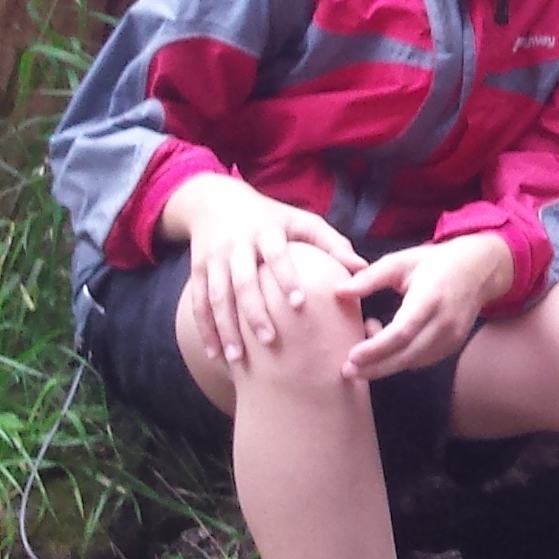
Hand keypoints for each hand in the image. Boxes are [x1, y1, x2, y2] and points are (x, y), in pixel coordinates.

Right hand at [163, 178, 364, 364]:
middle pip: (243, 281)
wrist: (213, 200)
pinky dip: (205, 330)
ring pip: (217, 296)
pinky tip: (216, 354)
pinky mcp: (196, 271)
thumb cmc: (269, 216)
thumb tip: (362, 268)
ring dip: (226, 328)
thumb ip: (332, 242)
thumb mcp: (300, 220)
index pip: (276, 254)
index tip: (299, 303)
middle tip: (270, 341)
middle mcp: (236, 245)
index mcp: (265, 230)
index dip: (286, 277)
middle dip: (254, 312)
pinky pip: (198, 303)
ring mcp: (213, 259)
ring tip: (237, 358)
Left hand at [341, 232, 519, 378]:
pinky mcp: (452, 345)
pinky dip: (399, 360)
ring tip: (362, 352)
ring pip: (414, 362)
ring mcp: (452, 337)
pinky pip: (422, 361)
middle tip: (347, 371)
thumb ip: (369, 278)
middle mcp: (445, 322)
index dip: (376, 348)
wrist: (480, 269)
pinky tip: (385, 345)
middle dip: (375, 367)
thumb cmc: (435, 263)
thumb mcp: (401, 261)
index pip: (402, 332)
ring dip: (385, 363)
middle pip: (407, 355)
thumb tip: (338, 293)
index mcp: (430, 298)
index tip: (352, 356)